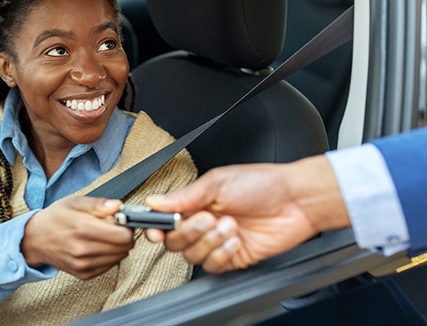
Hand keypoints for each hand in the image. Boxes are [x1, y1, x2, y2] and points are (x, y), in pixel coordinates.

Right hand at [20, 196, 133, 279]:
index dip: (127, 226)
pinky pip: (109, 266)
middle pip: (124, 248)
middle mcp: (83, 250)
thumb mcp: (74, 202)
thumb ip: (98, 204)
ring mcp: (83, 265)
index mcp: (82, 228)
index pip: (123, 235)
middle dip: (124, 236)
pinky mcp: (84, 274)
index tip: (122, 221)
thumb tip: (118, 206)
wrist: (36, 239)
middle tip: (115, 227)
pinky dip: (109, 256)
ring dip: (117, 247)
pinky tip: (98, 246)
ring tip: (104, 236)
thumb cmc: (55, 218)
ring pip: (119, 258)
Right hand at [144, 155, 349, 272]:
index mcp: (196, 203)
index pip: (165, 220)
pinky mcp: (233, 257)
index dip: (156, 227)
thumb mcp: (218, 183)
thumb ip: (184, 196)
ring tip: (229, 225)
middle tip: (206, 219)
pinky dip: (222, 253)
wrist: (296, 200)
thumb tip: (154, 201)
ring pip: (193, 256)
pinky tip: (236, 240)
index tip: (156, 230)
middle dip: (189, 232)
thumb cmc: (262, 184)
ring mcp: (218, 242)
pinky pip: (213, 266)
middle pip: (175, 242)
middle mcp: (203, 223)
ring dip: (210, 241)